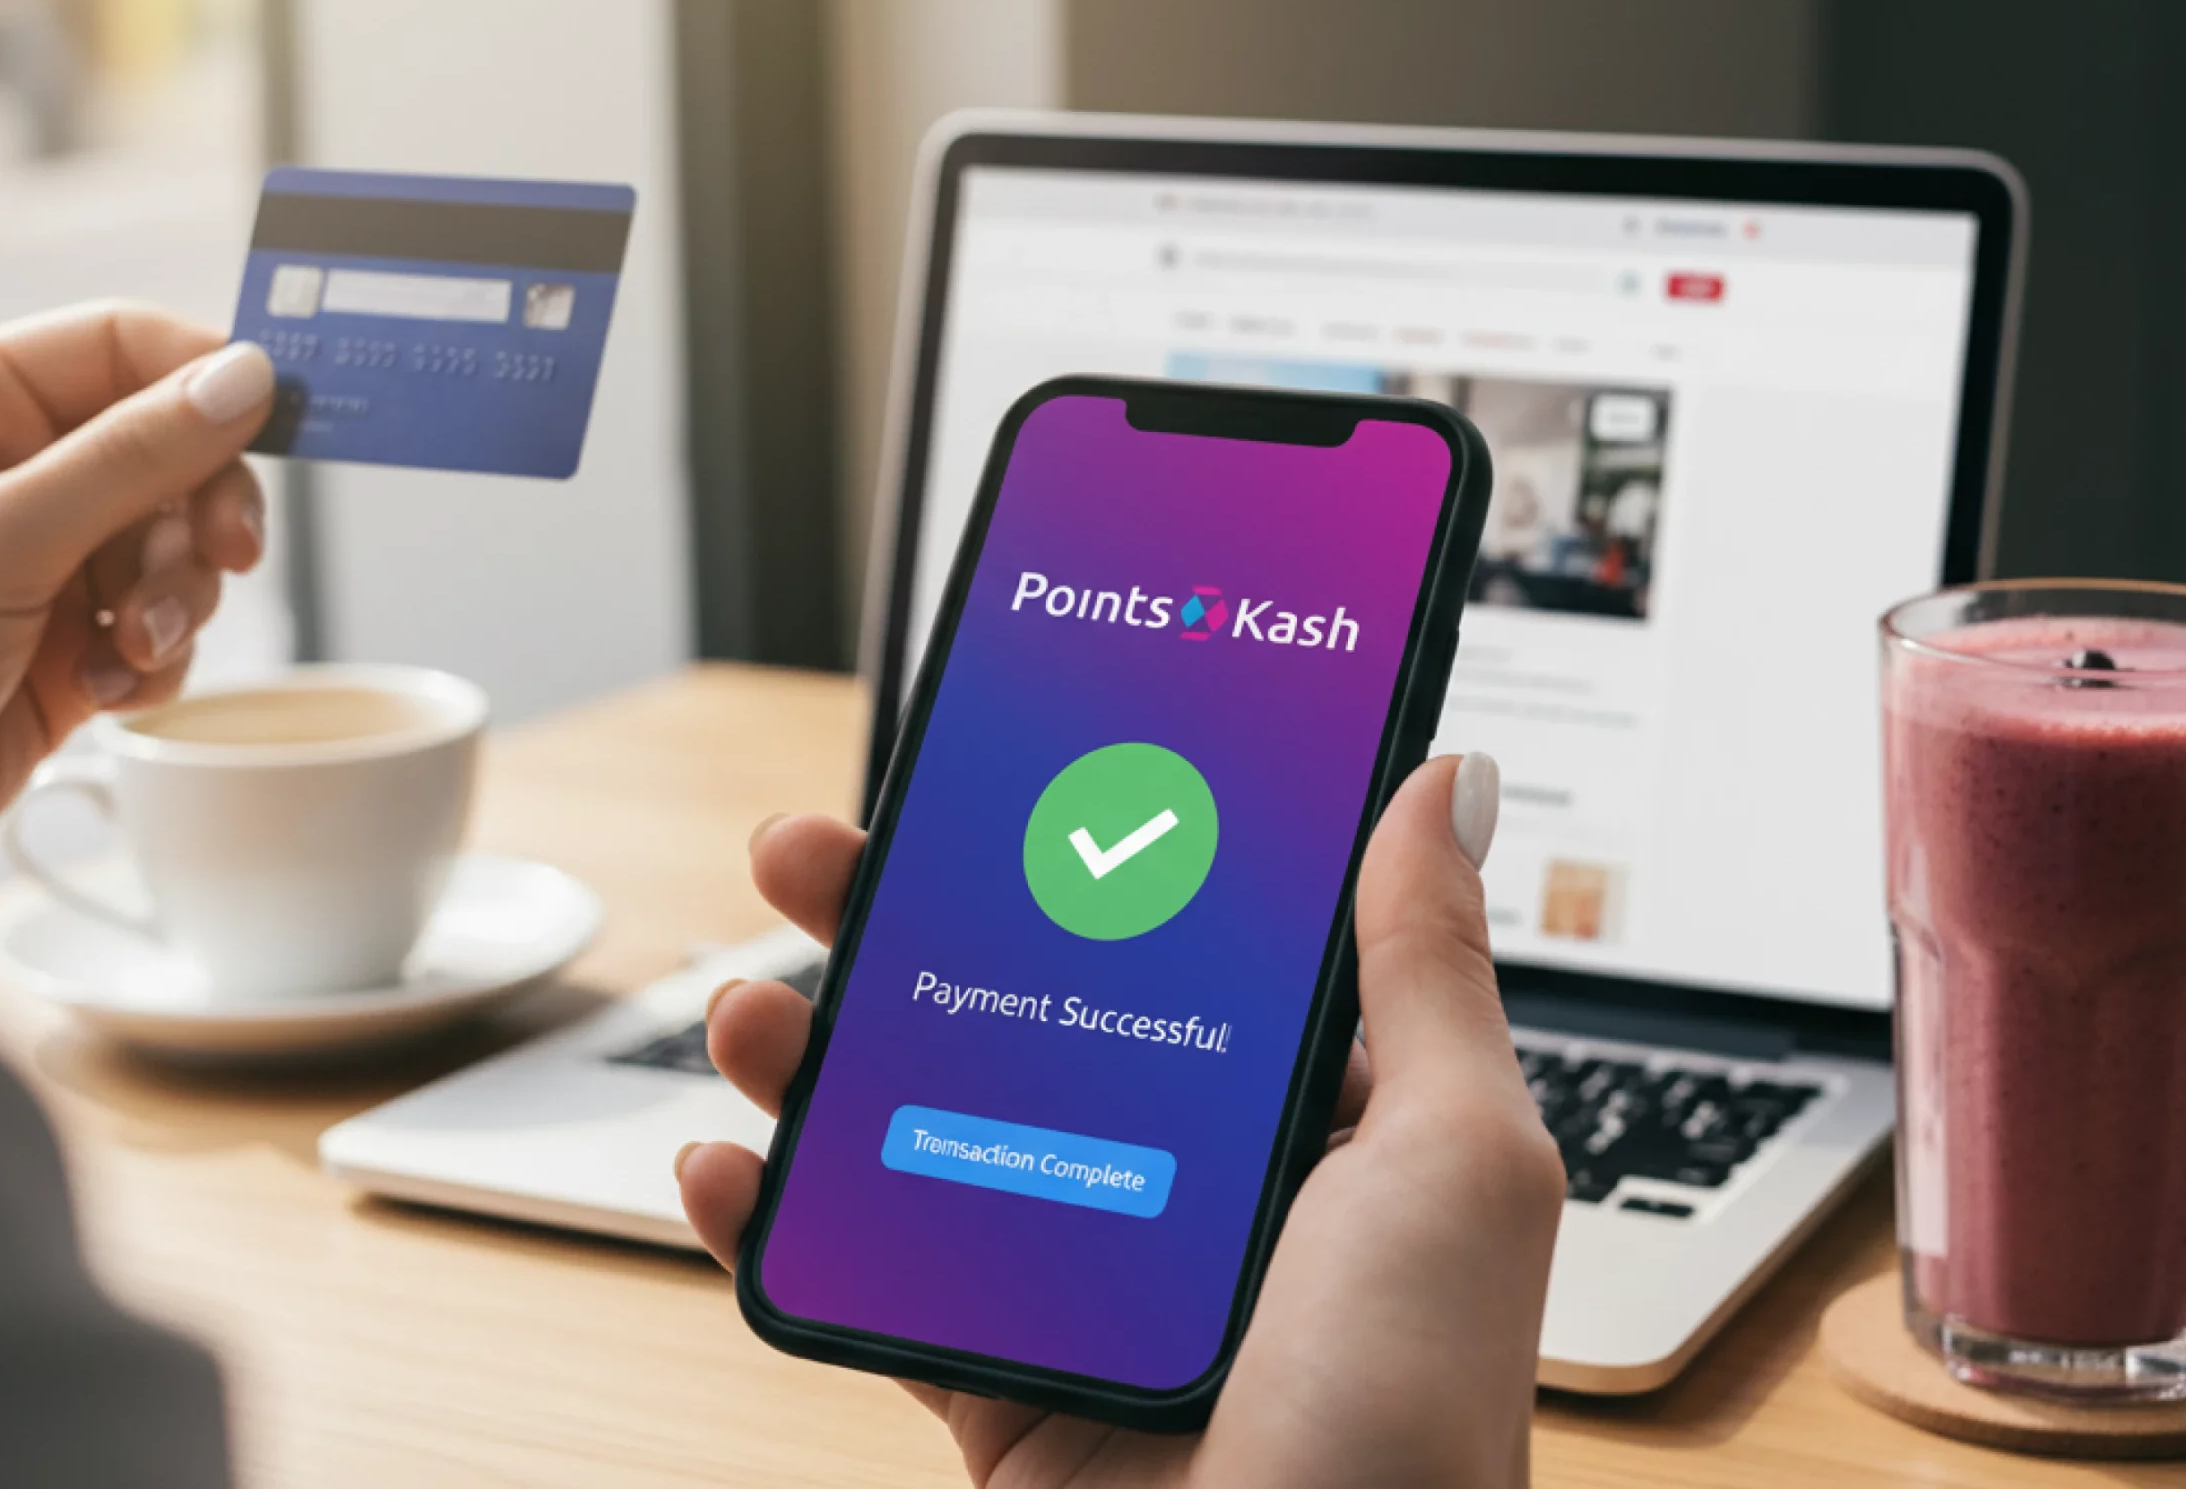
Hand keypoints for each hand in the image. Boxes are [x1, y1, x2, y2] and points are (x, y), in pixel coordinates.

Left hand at [0, 303, 274, 898]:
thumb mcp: (0, 540)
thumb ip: (132, 457)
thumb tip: (242, 380)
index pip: (121, 346)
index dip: (204, 379)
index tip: (274, 425)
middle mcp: (11, 470)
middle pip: (173, 449)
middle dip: (202, 514)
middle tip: (228, 557)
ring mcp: (44, 558)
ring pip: (179, 544)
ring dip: (176, 601)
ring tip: (130, 651)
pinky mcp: (71, 640)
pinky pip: (165, 624)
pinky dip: (153, 661)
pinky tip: (100, 692)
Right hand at [679, 755, 1562, 1487]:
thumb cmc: (1411, 1424)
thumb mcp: (1456, 1159)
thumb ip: (1425, 967)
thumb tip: (1441, 781)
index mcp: (1319, 1123)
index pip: (1182, 939)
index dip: (1086, 844)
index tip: (1005, 763)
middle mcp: (1196, 1193)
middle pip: (1022, 1011)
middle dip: (905, 921)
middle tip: (812, 851)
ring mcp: (1085, 1287)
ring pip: (924, 1131)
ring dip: (814, 1056)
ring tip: (747, 1008)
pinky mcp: (997, 1384)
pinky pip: (871, 1281)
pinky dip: (779, 1224)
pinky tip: (730, 1168)